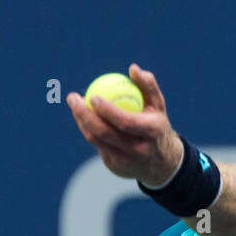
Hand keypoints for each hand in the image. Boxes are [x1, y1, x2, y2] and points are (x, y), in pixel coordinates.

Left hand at [66, 62, 183, 187]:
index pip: (125, 122)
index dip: (107, 111)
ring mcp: (125, 161)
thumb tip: (132, 68)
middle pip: (104, 133)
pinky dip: (88, 130)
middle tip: (74, 98)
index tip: (93, 96)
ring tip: (75, 105)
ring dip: (82, 122)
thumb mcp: (158, 105)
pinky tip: (82, 117)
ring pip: (96, 140)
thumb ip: (148, 85)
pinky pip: (97, 145)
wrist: (161, 163)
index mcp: (151, 132)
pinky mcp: (115, 167)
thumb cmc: (157, 125)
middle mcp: (138, 150)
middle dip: (84, 115)